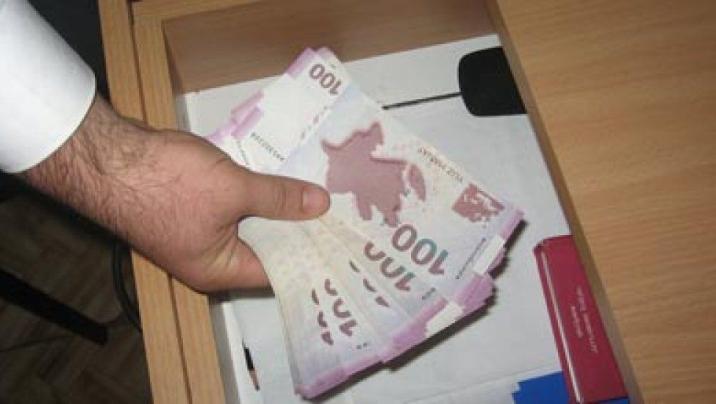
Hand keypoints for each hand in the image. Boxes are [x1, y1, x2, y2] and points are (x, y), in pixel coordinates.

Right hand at [21, 96, 329, 291]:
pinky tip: (285, 180)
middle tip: (341, 217)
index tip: (343, 244)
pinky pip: (235, 207)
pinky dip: (258, 196)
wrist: (108, 155)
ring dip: (279, 210)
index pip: (277, 273)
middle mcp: (209, 259)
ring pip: (251, 226)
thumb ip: (279, 198)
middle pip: (265, 249)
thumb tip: (321, 205)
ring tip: (322, 197)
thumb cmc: (168, 182)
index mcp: (219, 270)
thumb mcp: (233, 190)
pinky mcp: (192, 208)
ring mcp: (198, 233)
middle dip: (299, 230)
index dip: (311, 258)